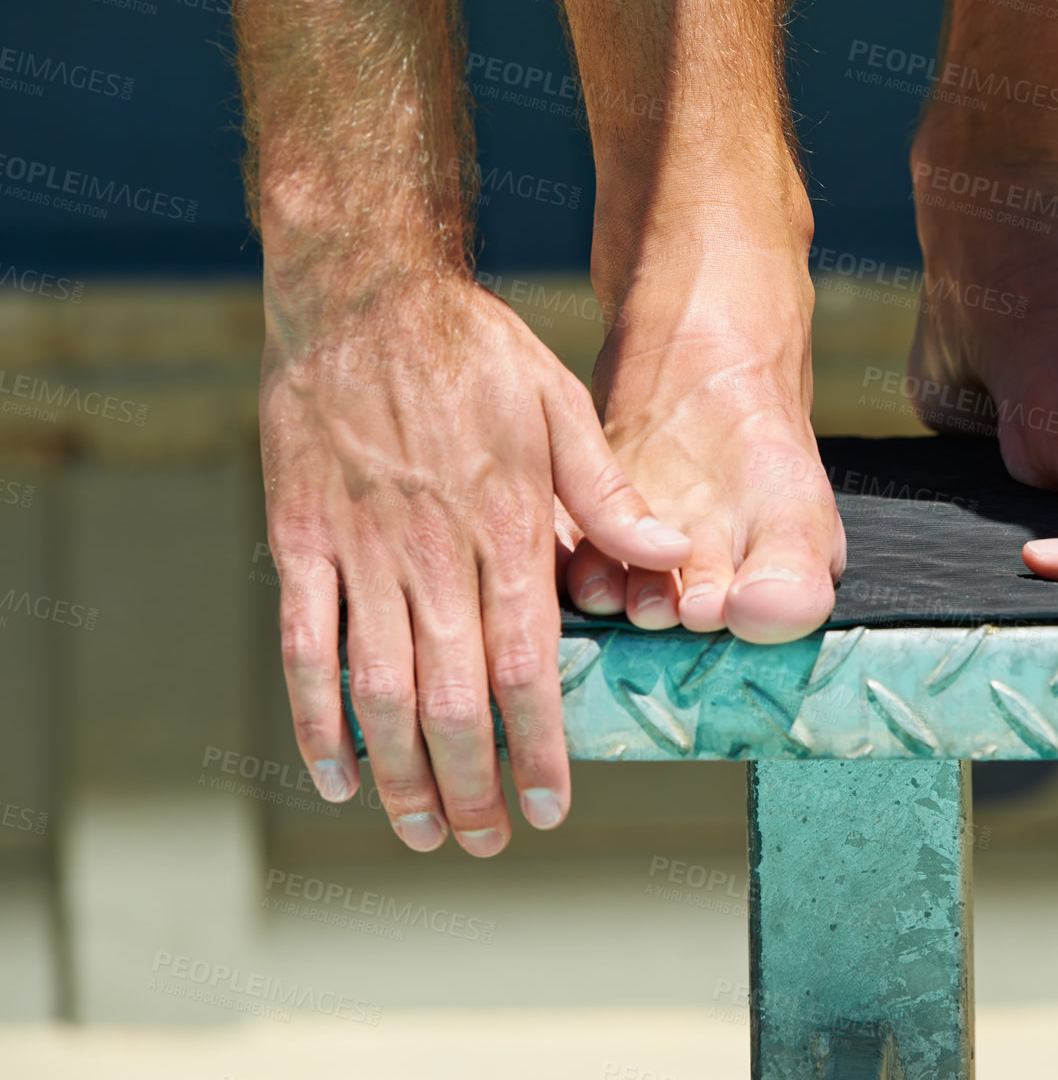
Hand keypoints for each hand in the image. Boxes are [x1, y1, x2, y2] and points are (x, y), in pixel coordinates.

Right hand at [262, 270, 690, 855]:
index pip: (530, 669)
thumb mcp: (564, 409)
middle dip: (472, 785)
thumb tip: (676, 560)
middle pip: (454, 700)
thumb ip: (613, 500)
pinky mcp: (302, 540)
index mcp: (510, 530)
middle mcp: (435, 555)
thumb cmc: (474, 350)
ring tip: (421, 832)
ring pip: (380, 690)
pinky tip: (338, 773)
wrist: (363, 293)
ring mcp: (363, 551)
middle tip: (486, 841)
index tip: (552, 805)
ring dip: (401, 772)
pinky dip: (315, 719)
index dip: (541, 749)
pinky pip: (307, 645)